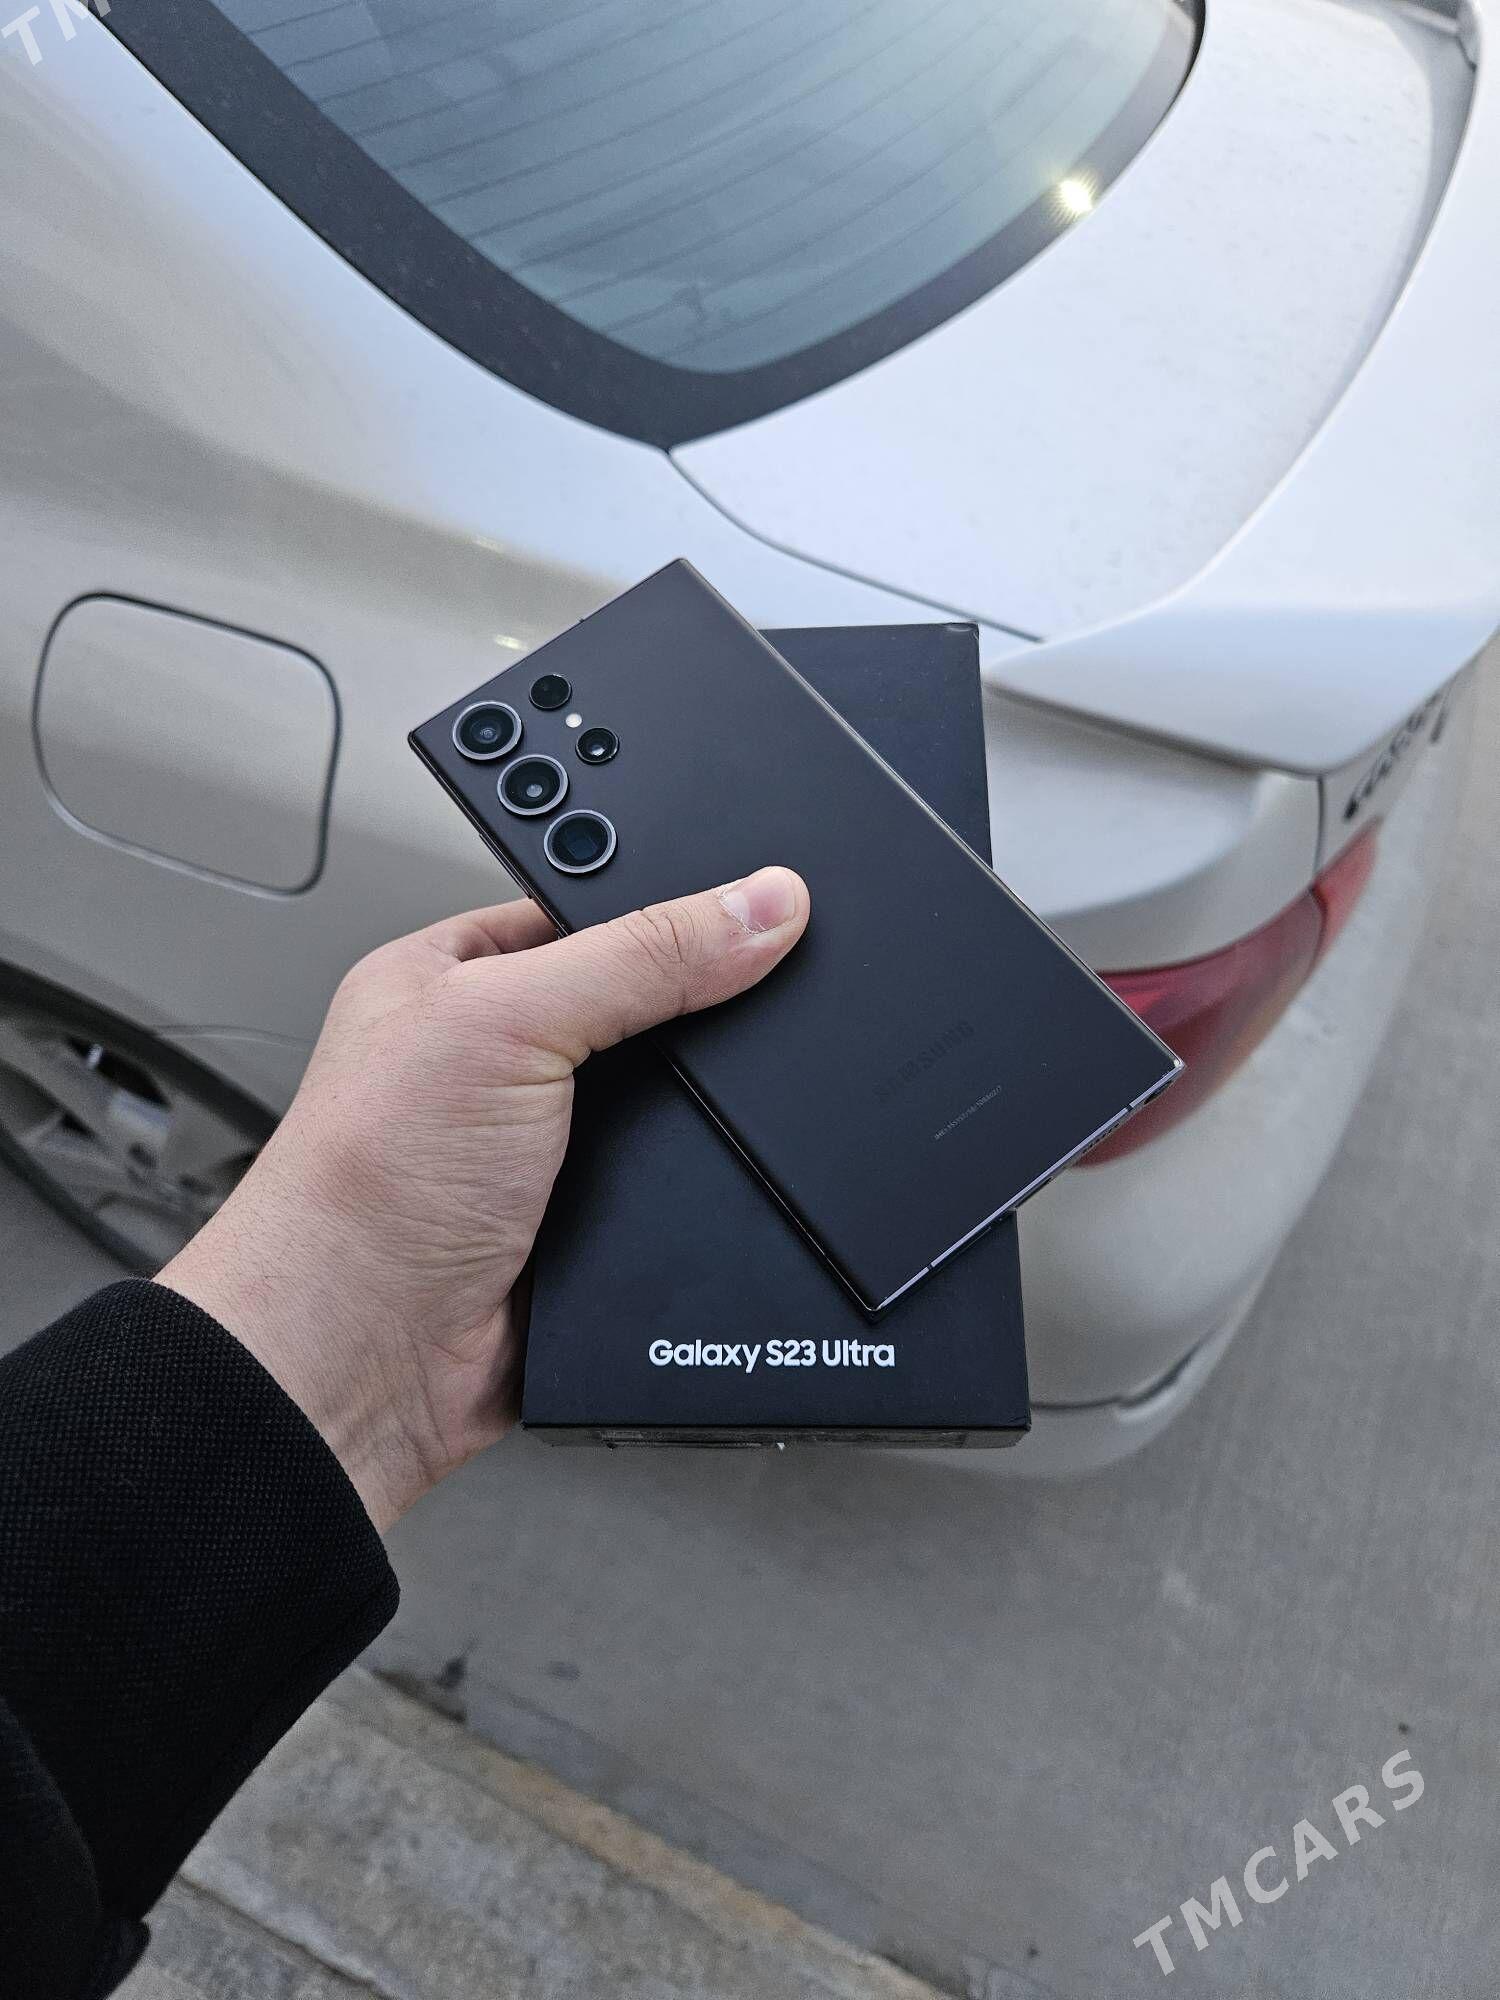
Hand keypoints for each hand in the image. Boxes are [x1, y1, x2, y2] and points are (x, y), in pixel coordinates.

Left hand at [158, 867, 808, 1529]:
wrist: (367, 1359)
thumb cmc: (363, 1188)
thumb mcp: (505, 1021)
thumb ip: (640, 957)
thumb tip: (760, 906)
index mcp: (454, 975)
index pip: (585, 905)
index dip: (663, 896)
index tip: (752, 889)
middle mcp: (498, 1055)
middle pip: (641, 999)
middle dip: (693, 1005)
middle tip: (748, 988)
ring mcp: (547, 1143)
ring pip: (670, 1096)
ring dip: (695, 1105)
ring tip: (703, 1097)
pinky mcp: (591, 1220)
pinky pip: (680, 1179)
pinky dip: (702, 1178)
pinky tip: (701, 1171)